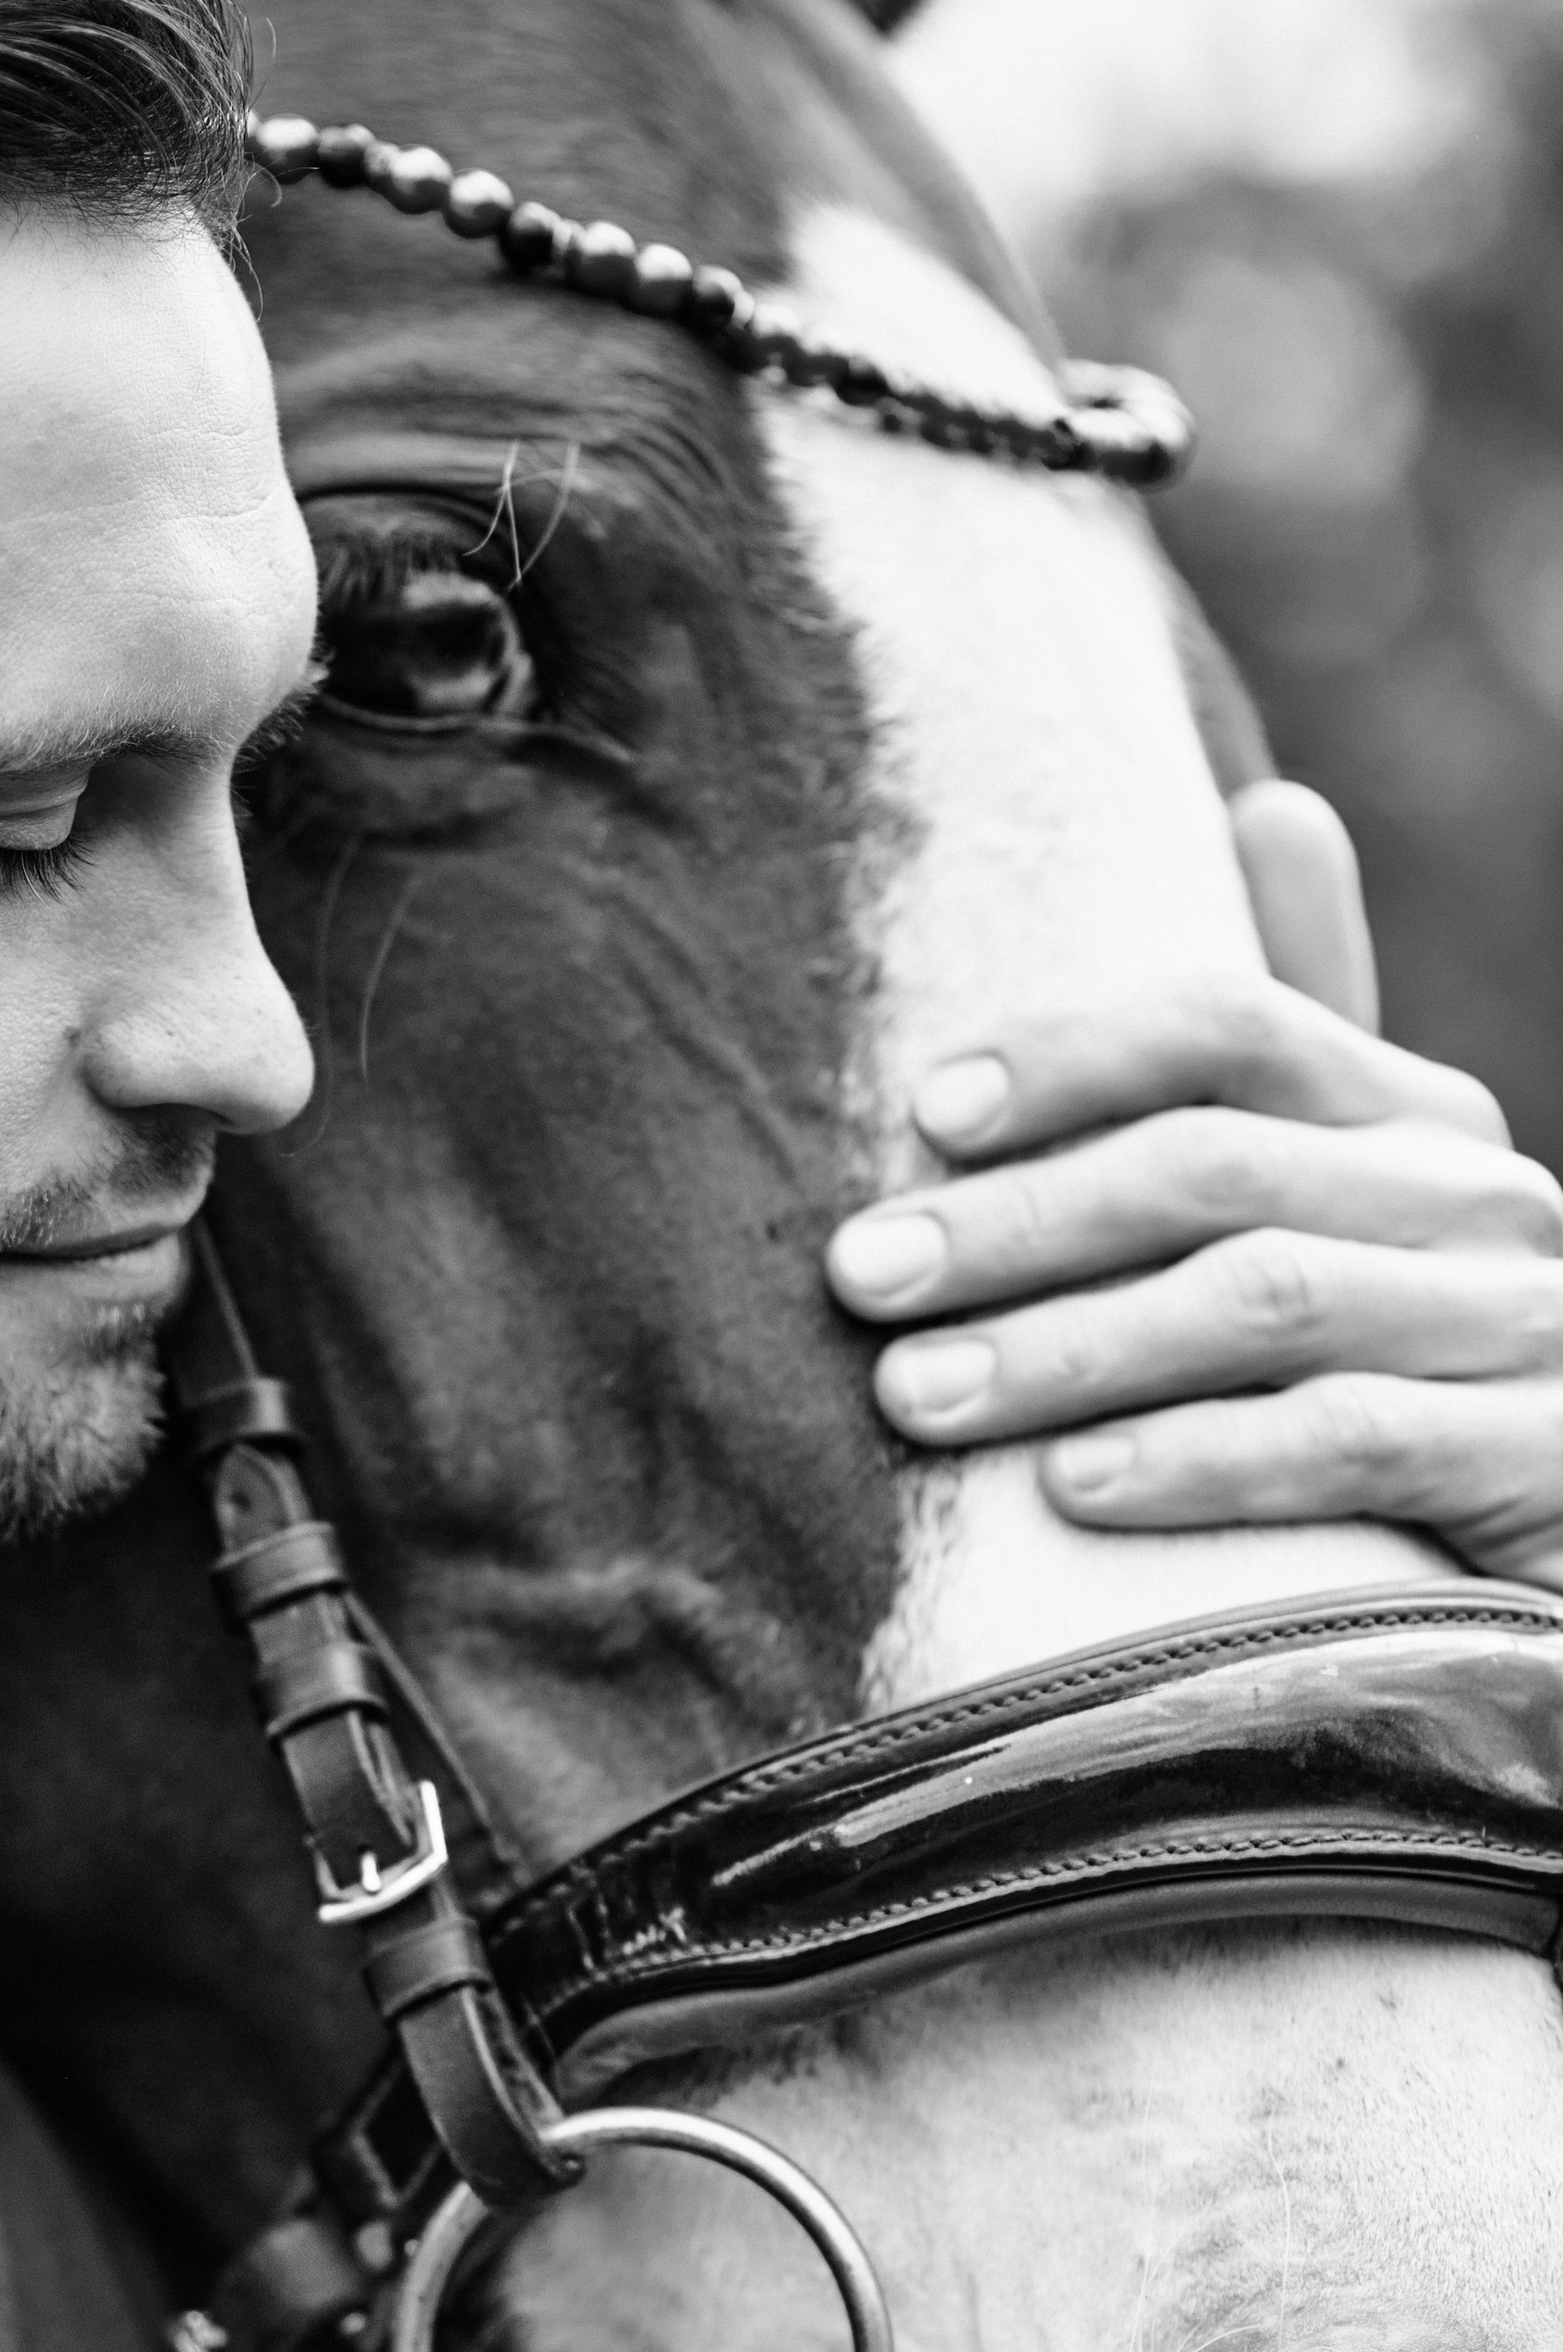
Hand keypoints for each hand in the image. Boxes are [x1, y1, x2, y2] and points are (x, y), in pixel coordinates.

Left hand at [825, 783, 1562, 1589]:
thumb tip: (1271, 798)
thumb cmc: (1407, 1384)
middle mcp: (1474, 1199)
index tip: (925, 1112)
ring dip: (1066, 1348)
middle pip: (1215, 1168)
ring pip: (1260, 1300)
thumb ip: (1291, 1050)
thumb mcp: (1348, 1212)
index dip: (1073, 1054)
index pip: (1232, 1024)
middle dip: (1017, 1222)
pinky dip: (1196, 1461)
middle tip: (860, 1276)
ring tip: (914, 1394)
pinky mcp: (1533, 1464)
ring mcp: (1517, 1329)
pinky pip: (1344, 1441)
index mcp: (1413, 1117)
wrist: (1559, 1553)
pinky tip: (1069, 1488)